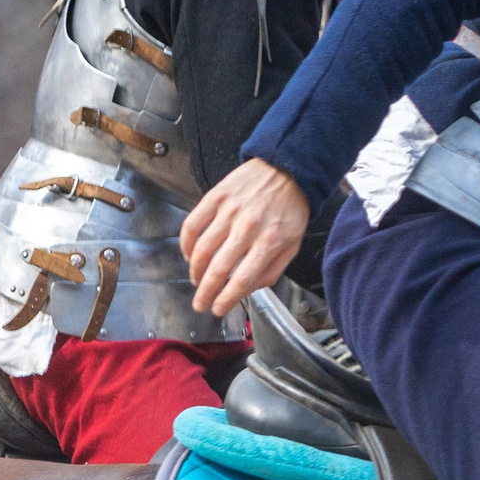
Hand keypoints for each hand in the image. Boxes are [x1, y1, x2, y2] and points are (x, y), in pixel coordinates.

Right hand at [181, 158, 309, 316]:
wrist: (287, 170)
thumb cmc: (291, 209)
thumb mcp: (293, 243)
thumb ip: (273, 269)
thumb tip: (250, 289)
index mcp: (270, 241)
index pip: (243, 279)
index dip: (227, 299)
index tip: (218, 309)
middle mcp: (248, 227)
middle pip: (219, 269)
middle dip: (205, 292)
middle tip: (199, 304)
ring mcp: (229, 211)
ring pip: (202, 249)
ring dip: (195, 271)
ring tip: (196, 281)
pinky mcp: (215, 197)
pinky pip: (192, 226)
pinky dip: (186, 245)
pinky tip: (190, 255)